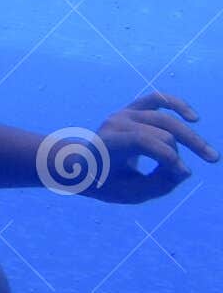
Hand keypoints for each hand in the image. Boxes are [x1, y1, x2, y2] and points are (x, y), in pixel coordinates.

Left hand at [90, 92, 217, 204]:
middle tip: (211, 160)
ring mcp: (123, 113)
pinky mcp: (132, 109)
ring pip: (164, 118)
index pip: (143, 140)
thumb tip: (184, 170)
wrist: (82, 165)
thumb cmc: (106, 182)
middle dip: (185, 147)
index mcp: (109, 142)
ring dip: (188, 134)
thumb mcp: (129, 193)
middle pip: (160, 130)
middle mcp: (116, 122)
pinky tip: (194, 118)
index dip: (167, 156)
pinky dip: (176, 104)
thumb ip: (157, 184)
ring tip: (208, 153)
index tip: (182, 174)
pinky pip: (157, 100)